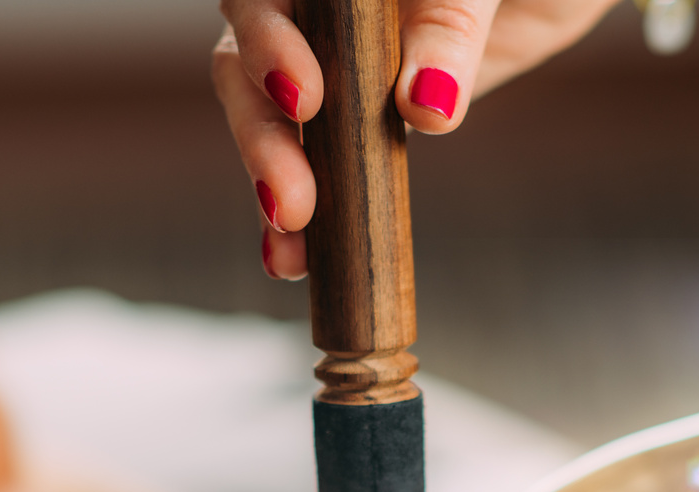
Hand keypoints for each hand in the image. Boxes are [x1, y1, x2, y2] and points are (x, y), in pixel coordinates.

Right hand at [212, 0, 620, 279]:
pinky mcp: (346, 115)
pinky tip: (292, 259)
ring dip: (270, 181)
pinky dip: (302, 215)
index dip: (268, 47)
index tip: (305, 100)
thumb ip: (451, 28)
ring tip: (289, 243)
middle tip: (290, 200)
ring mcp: (320, 61)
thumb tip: (426, 105)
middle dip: (264, 136)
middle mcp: (306, 5)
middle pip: (248, 64)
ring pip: (267, 117)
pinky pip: (310, 161)